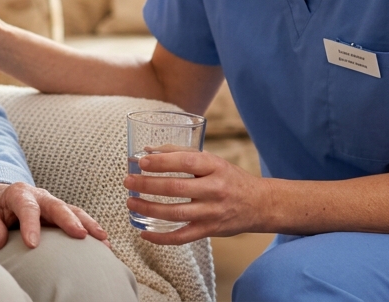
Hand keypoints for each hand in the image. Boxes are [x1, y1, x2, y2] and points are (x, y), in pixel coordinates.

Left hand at [0, 182, 108, 249]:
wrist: (1, 196)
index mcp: (18, 193)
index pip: (26, 208)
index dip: (30, 225)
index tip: (32, 244)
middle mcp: (39, 195)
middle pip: (57, 206)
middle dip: (69, 220)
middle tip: (80, 234)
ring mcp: (52, 203)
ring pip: (73, 210)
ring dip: (88, 224)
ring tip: (102, 239)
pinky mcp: (61, 211)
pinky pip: (78, 217)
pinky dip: (91, 228)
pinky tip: (103, 242)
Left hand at [124, 149, 265, 244]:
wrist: (259, 204)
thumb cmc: (229, 178)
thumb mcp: (211, 160)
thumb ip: (181, 154)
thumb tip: (148, 151)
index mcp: (215, 167)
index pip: (184, 162)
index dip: (160, 162)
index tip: (140, 161)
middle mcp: (214, 189)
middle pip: (175, 188)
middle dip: (147, 185)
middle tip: (128, 182)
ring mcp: (212, 212)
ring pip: (175, 213)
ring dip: (148, 209)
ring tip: (130, 202)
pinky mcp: (210, 230)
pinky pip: (182, 237)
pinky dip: (161, 238)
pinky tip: (143, 233)